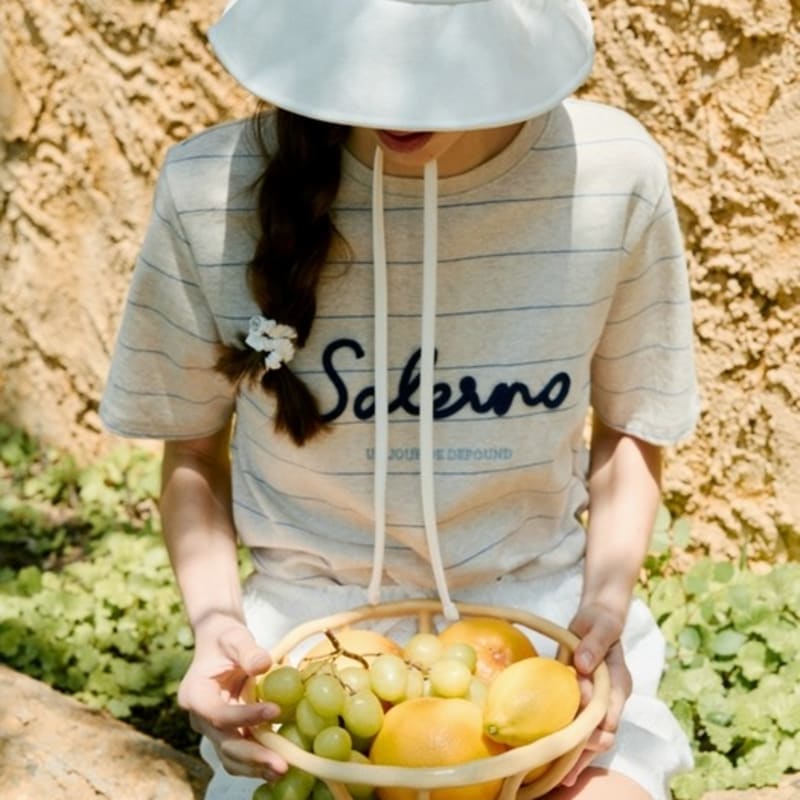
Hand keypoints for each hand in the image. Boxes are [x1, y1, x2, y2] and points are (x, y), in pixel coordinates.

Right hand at [177, 619, 287, 780]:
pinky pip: (239, 753)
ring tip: (282, 771)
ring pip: (231, 756)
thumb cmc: (226, 639)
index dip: (245, 717)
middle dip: (253, 756)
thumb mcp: (235, 638)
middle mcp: (200, 718)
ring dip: (256, 766)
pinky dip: (256, 762)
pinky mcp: (226, 733)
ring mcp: (212, 729)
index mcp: (194, 694)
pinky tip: (278, 767)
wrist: (219, 644)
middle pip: (224, 744)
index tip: (275, 710)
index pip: (219, 714)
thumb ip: (248, 651)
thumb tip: (264, 664)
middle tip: (281, 764)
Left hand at [561, 603, 631, 786]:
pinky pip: (579, 728)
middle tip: (568, 764)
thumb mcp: (600, 626)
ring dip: (579, 756)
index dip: (597, 720)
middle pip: (604, 732)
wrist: (595, 620)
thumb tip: (583, 665)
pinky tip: (560, 769)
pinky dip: (571, 747)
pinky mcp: (582, 704)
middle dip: (588, 747)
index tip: (582, 725)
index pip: (612, 709)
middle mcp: (612, 699)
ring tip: (562, 778)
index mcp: (619, 682)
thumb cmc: (600, 622)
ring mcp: (598, 704)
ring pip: (592, 737)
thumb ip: (594, 644)